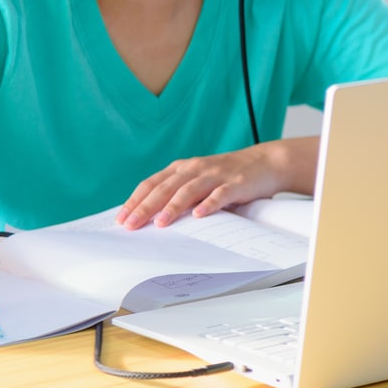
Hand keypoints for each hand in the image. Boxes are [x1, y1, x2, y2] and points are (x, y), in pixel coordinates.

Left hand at [116, 137, 317, 229]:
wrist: (265, 162)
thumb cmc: (228, 176)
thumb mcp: (199, 181)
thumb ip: (179, 194)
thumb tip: (150, 218)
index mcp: (183, 168)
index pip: (152, 183)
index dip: (135, 200)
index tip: (121, 219)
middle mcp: (196, 168)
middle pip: (166, 187)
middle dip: (146, 206)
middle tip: (132, 225)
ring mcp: (216, 175)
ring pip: (189, 190)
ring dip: (173, 206)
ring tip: (160, 223)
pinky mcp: (236, 182)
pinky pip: (220, 193)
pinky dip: (209, 204)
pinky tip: (200, 215)